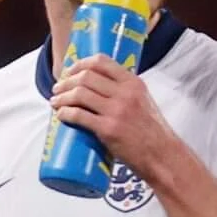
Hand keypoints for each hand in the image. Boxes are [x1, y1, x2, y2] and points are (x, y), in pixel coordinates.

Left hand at [50, 55, 186, 178]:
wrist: (162, 154)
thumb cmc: (150, 130)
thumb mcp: (142, 100)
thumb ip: (123, 91)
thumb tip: (96, 85)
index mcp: (133, 83)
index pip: (101, 61)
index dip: (79, 64)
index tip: (68, 72)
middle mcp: (126, 93)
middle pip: (85, 77)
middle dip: (65, 82)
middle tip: (57, 89)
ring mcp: (117, 110)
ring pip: (79, 94)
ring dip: (61, 97)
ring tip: (55, 102)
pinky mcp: (108, 129)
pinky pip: (78, 115)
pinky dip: (64, 113)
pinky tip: (60, 115)